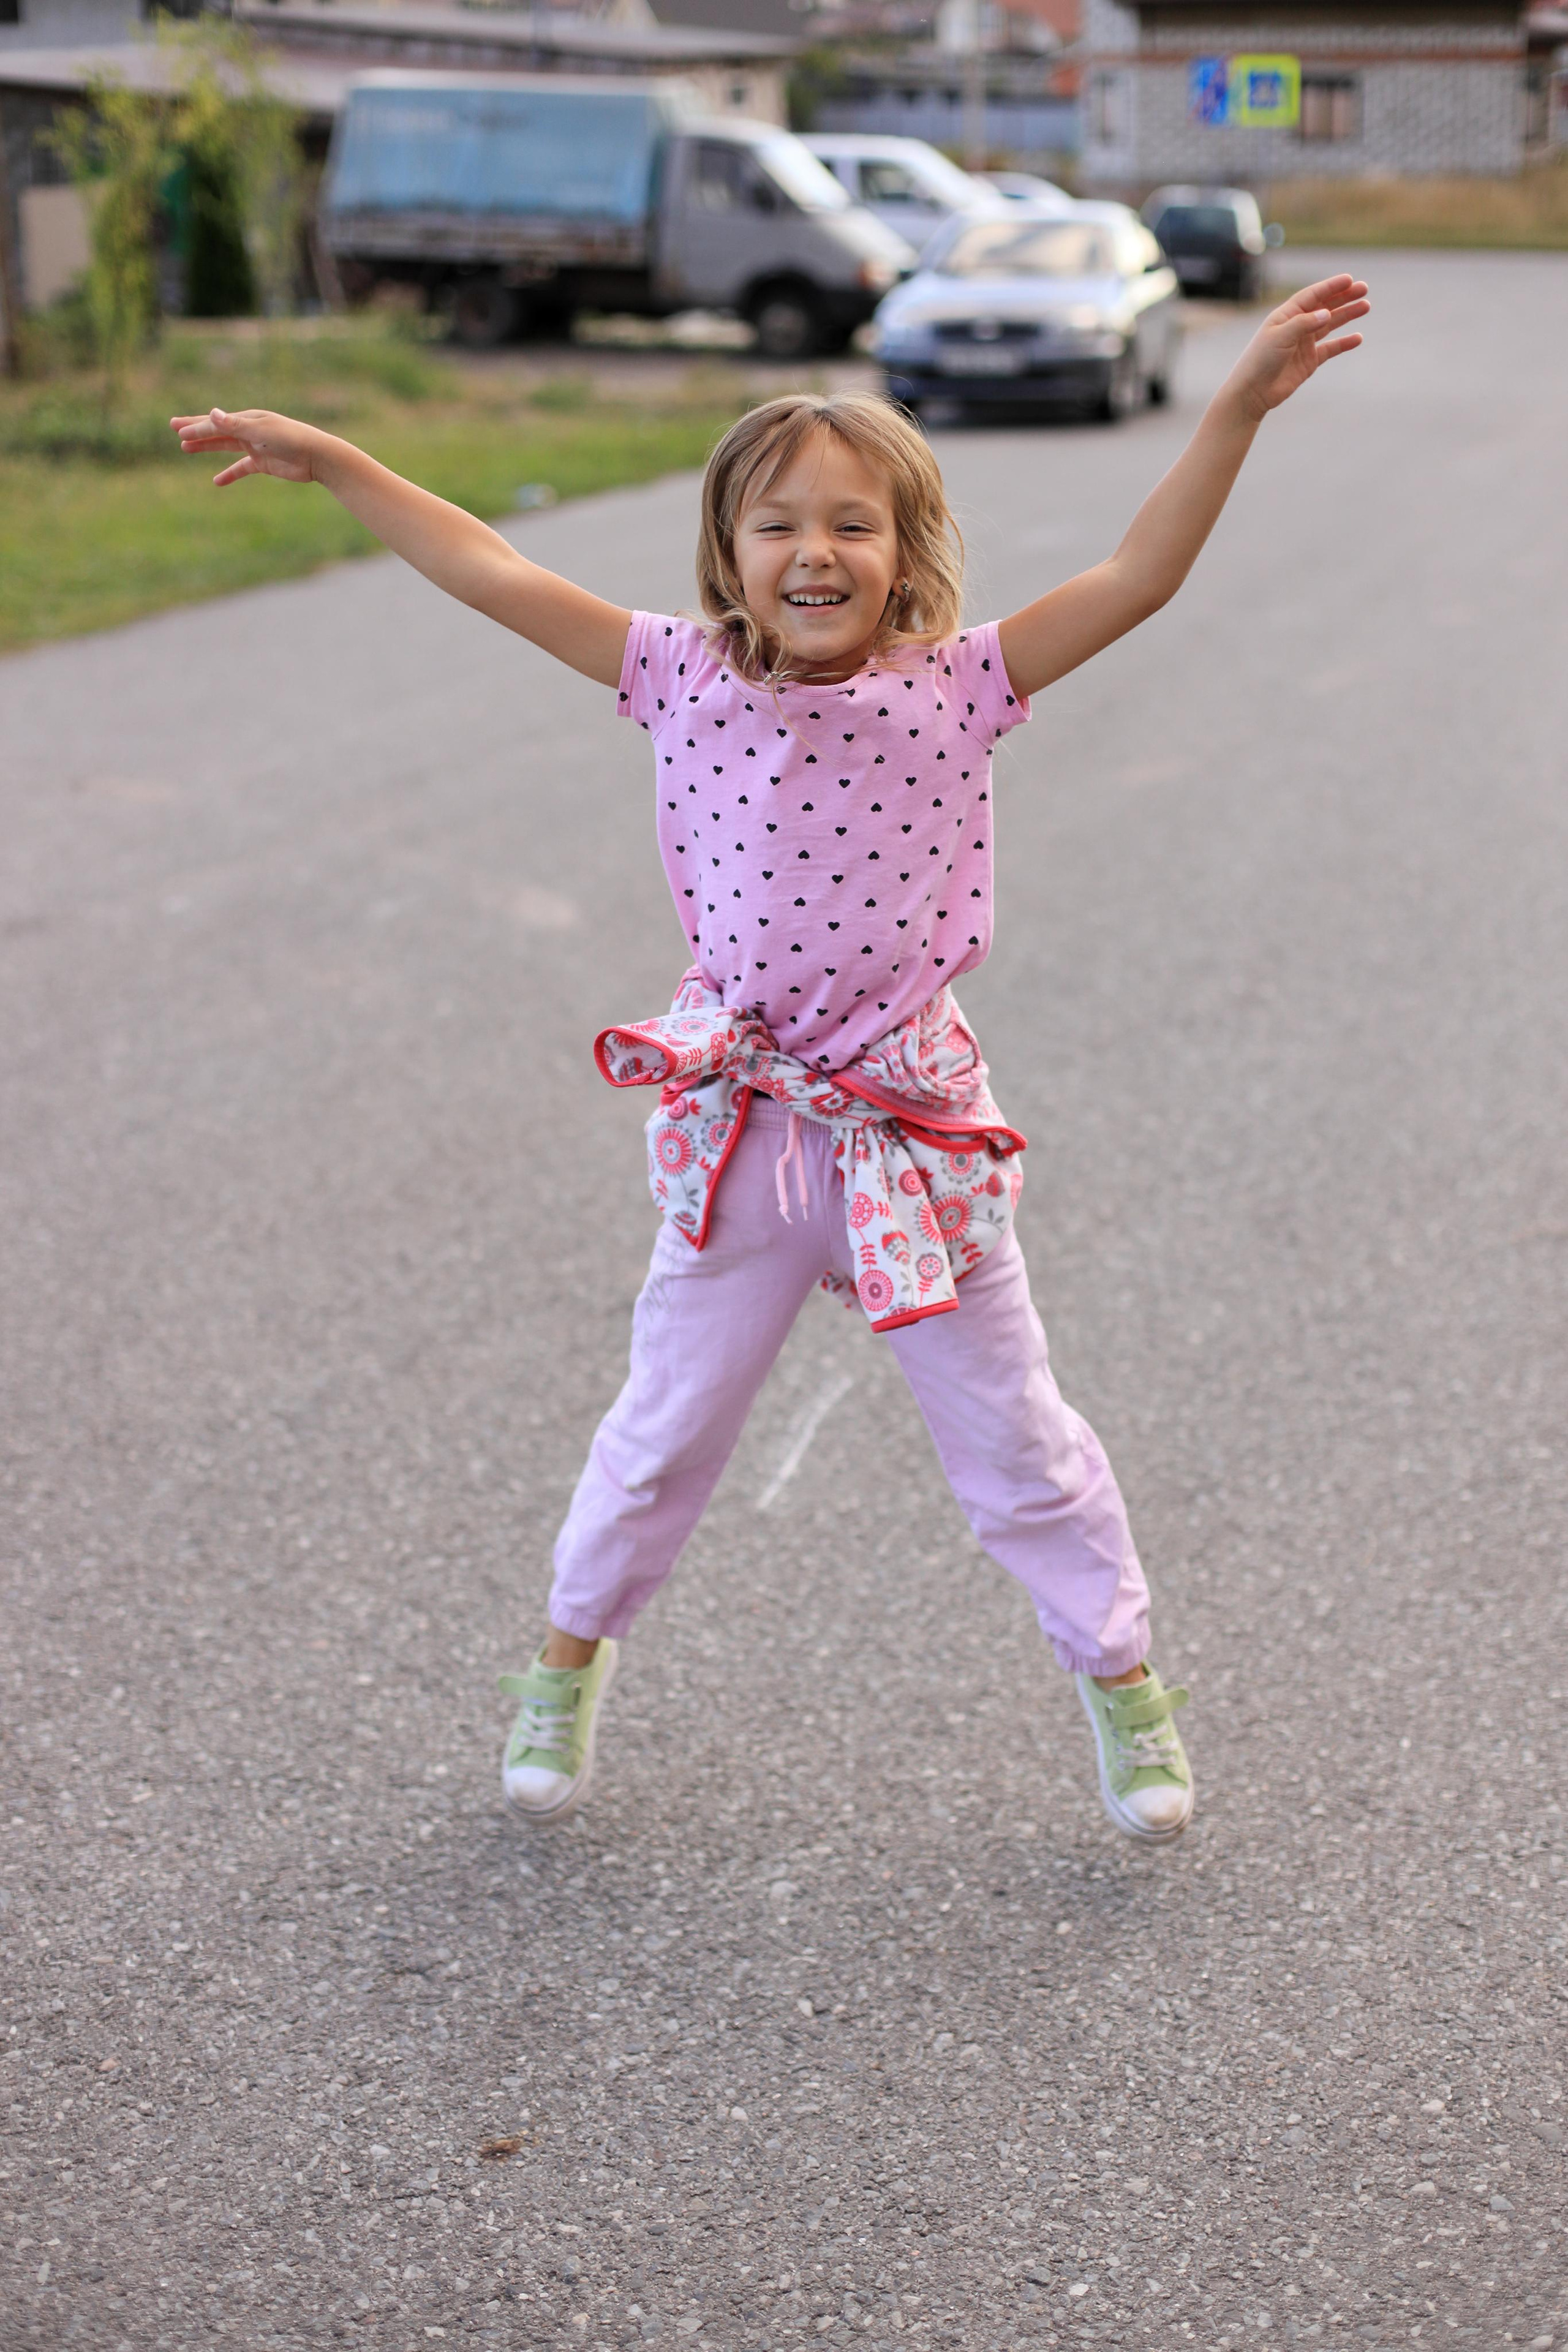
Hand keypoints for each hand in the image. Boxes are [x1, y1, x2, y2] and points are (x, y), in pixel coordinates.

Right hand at [168, 407, 322, 487]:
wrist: (317, 457)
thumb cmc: (291, 439)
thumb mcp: (260, 432)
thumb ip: (235, 426)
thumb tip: (212, 414)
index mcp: (248, 419)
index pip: (216, 422)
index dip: (196, 426)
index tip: (177, 430)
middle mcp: (250, 430)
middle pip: (217, 430)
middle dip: (196, 430)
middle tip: (175, 429)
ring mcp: (255, 446)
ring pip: (225, 447)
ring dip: (207, 447)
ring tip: (186, 449)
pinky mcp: (263, 463)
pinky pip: (241, 468)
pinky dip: (229, 474)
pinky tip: (217, 481)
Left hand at [1222, 275, 1369, 422]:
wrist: (1252, 392)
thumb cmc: (1260, 360)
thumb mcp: (1280, 337)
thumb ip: (1304, 323)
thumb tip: (1327, 313)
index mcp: (1286, 315)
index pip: (1312, 296)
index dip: (1330, 287)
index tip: (1349, 280)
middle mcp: (1297, 326)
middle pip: (1324, 307)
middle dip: (1344, 297)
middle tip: (1364, 289)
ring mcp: (1304, 343)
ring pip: (1330, 325)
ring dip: (1347, 315)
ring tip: (1365, 306)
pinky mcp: (1309, 361)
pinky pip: (1330, 349)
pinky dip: (1344, 343)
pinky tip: (1357, 338)